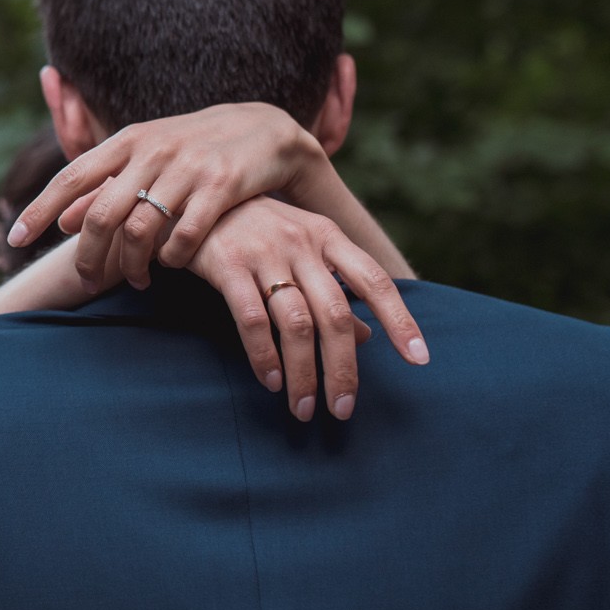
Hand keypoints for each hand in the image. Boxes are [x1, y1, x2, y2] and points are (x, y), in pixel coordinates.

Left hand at [7, 104, 323, 291]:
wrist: (264, 131)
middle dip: (88, 255)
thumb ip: (104, 185)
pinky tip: (170, 266)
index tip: (14, 240)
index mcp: (128, 140)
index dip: (38, 209)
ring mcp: (188, 168)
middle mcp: (153, 150)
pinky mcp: (222, 187)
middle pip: (102, 214)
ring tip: (135, 281)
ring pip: (141, 230)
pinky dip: (171, 259)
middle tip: (86, 281)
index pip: (70, 176)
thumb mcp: (145, 156)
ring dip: (131, 265)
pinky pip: (184, 237)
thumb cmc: (192, 149)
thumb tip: (63, 222)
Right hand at [189, 197, 429, 421]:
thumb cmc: (253, 230)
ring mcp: (264, 252)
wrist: (191, 200)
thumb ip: (334, 291)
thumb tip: (368, 337)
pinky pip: (253, 320)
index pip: (375, 280)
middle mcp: (301, 242)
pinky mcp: (227, 265)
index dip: (400, 320)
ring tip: (304, 407)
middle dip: (343, 369)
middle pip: (335, 314)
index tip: (419, 359)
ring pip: (296, 324)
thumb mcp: (300, 249)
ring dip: (303, 374)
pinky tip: (271, 380)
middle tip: (342, 409)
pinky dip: (264, 356)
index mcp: (326, 236)